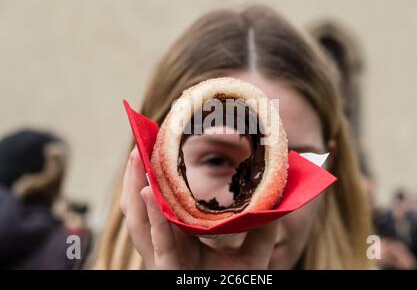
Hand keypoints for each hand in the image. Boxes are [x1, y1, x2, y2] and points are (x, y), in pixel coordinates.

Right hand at [120, 146, 277, 268]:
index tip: (154, 150)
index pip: (158, 204)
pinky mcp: (169, 270)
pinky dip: (152, 217)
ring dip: (134, 189)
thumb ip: (261, 228)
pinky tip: (148, 192)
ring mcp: (164, 258)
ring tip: (138, 159)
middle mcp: (166, 245)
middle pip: (140, 208)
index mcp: (179, 237)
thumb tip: (276, 201)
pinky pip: (159, 242)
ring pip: (139, 222)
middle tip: (140, 145)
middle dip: (135, 177)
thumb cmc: (236, 284)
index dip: (151, 178)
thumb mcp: (252, 253)